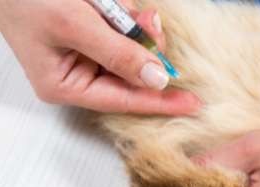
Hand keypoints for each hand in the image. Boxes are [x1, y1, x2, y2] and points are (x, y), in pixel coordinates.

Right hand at [0, 0, 199, 113]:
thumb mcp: (74, 23)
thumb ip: (118, 53)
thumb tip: (157, 79)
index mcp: (65, 86)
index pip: (125, 100)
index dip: (161, 101)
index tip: (194, 103)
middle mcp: (77, 75)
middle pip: (133, 74)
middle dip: (145, 49)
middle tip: (149, 23)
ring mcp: (84, 54)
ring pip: (131, 49)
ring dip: (132, 27)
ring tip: (112, 4)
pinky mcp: (90, 32)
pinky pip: (121, 30)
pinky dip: (124, 16)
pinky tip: (110, 2)